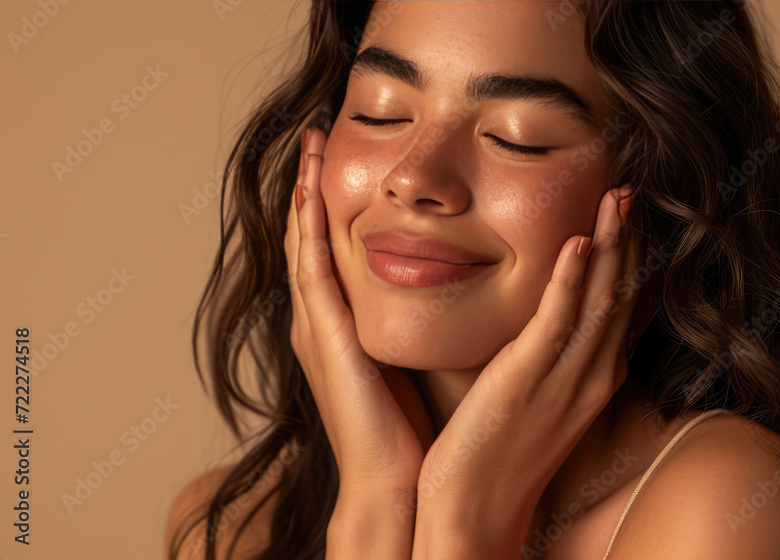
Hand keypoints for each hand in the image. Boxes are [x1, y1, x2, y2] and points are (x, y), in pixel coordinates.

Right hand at [284, 128, 429, 503]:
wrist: (394, 479)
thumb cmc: (411, 424)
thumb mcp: (414, 355)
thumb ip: (419, 318)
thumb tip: (454, 284)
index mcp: (342, 324)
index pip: (331, 247)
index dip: (332, 201)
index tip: (342, 155)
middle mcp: (320, 320)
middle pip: (309, 236)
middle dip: (310, 183)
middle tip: (315, 132)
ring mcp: (316, 327)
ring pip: (303, 244)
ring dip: (304, 191)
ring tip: (309, 144)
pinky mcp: (323, 338)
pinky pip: (312, 271)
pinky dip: (308, 229)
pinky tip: (311, 191)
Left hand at [414, 184, 642, 555]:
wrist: (477, 509)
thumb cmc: (499, 451)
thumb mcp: (540, 397)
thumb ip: (551, 355)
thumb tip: (547, 320)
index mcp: (596, 377)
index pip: (624, 305)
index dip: (630, 257)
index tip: (631, 215)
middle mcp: (594, 375)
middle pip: (623, 294)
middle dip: (631, 239)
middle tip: (633, 189)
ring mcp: (566, 379)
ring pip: (601, 299)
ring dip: (611, 244)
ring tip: (618, 196)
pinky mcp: (529, 380)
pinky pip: (558, 322)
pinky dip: (572, 280)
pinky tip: (577, 243)